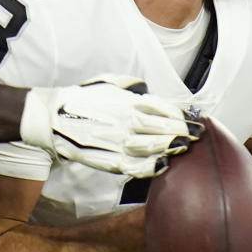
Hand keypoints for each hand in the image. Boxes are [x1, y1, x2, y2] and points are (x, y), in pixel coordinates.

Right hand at [21, 75, 196, 177]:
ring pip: (151, 146)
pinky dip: (150, 167)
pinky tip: (163, 166)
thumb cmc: (82, 100)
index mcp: (127, 101)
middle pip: (161, 127)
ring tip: (185, 147)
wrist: (53, 117)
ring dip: (170, 147)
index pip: (162, 108)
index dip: (181, 115)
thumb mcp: (107, 83)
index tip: (194, 120)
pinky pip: (134, 165)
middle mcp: (124, 119)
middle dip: (182, 131)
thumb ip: (129, 86)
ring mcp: (117, 140)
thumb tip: (146, 88)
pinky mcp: (107, 159)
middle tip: (198, 135)